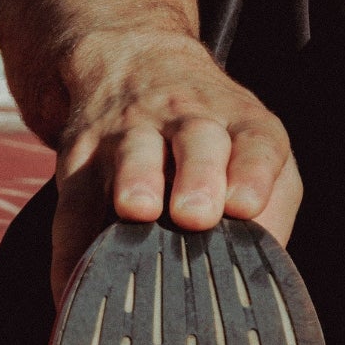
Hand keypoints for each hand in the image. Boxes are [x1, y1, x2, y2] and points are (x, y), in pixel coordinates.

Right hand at [48, 31, 300, 303]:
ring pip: (133, 154)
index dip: (253, 172)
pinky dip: (71, 247)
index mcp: (240, 123)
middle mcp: (188, 120)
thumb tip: (262, 271)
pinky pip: (73, 202)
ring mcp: (130, 133)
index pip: (256, 142)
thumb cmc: (215, 132)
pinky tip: (73, 282)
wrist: (137, 62)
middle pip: (198, 140)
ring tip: (139, 210)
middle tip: (196, 215)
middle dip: (198, 176)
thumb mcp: (256, 146)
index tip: (245, 205)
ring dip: (136, 182)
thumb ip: (272, 204)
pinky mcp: (81, 154)